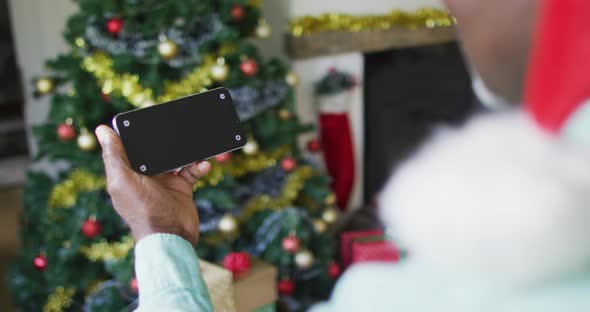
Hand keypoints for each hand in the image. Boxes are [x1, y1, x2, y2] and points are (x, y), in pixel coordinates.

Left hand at [95, 125, 210, 244]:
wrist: (171, 236)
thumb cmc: (142, 210)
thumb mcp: (122, 180)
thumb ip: (114, 155)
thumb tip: (101, 129)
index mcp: (127, 172)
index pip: (130, 147)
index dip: (137, 133)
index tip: (148, 117)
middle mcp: (145, 176)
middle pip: (155, 150)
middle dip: (166, 139)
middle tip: (177, 125)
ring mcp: (165, 182)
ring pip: (176, 158)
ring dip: (186, 150)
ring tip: (195, 142)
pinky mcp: (182, 188)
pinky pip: (192, 171)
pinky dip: (199, 166)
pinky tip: (204, 163)